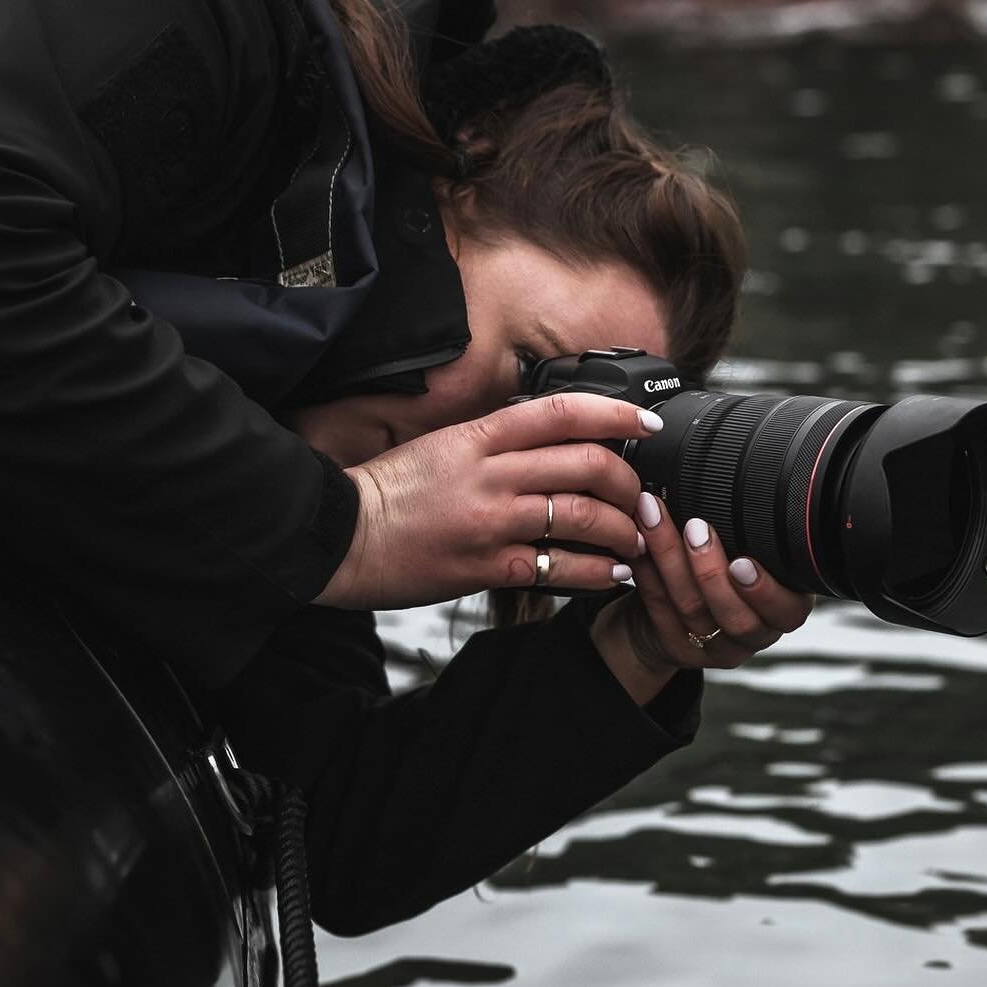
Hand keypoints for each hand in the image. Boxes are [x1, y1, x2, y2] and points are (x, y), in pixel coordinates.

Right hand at [314, 393, 665, 611]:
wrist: (340, 536)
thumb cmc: (389, 494)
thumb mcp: (442, 446)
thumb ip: (494, 441)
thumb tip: (548, 440)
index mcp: (479, 436)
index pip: (562, 413)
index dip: (615, 415)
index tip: (647, 424)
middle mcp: (492, 474)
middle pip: (587, 464)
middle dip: (630, 482)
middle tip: (641, 497)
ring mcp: (492, 521)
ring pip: (584, 516)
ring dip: (623, 529)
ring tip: (634, 539)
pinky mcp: (487, 566)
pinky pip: (560, 567)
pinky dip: (597, 571)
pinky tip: (612, 573)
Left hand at [591, 494, 813, 704]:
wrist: (675, 617)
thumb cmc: (720, 576)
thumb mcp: (748, 554)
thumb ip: (751, 536)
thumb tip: (737, 479)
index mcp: (782, 611)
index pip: (787, 612)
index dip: (765, 590)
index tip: (743, 560)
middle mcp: (752, 634)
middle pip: (734, 615)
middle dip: (710, 570)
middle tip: (696, 529)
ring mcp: (713, 648)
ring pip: (691, 608)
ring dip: (670, 558)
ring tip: (656, 517)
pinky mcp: (677, 648)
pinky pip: (658, 609)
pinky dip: (646, 572)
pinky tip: (637, 543)